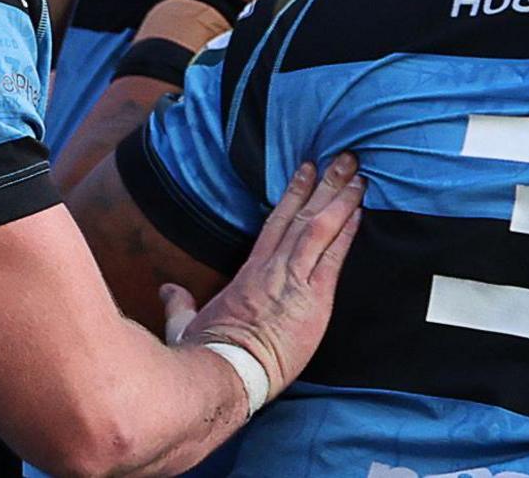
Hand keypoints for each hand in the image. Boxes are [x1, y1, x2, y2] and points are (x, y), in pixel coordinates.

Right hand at [161, 154, 363, 399]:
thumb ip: (180, 304)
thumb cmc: (207, 352)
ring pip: (320, 226)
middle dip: (327, 184)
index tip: (309, 169)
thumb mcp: (186, 323)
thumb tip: (168, 291)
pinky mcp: (313, 297)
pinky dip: (347, 231)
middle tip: (346, 158)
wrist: (225, 370)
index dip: (294, 193)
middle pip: (303, 215)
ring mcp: (294, 278)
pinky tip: (360, 211)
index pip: (276, 222)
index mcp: (249, 272)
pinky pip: (334, 255)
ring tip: (359, 175)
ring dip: (341, 198)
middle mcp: (273, 267)